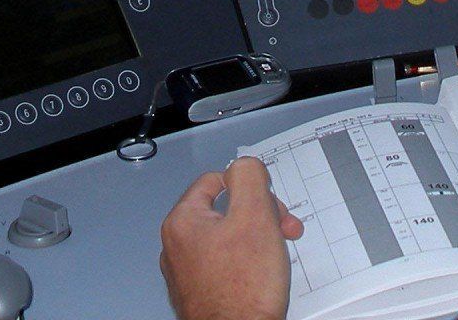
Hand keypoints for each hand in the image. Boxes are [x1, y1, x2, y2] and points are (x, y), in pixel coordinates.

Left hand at [160, 155, 305, 319]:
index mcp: (183, 221)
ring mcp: (187, 272)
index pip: (216, 180)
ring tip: (274, 256)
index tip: (267, 200)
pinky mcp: (201, 292)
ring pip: (227, 238)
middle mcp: (177, 246)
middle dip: (259, 216)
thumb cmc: (242, 291)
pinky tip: (261, 276)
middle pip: (223, 211)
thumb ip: (249, 178)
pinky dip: (246, 265)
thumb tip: (244, 164)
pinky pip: (225, 265)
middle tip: (280, 229)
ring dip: (256, 240)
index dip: (249, 187)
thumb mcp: (255, 216)